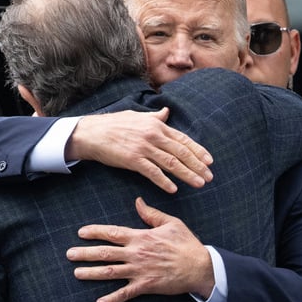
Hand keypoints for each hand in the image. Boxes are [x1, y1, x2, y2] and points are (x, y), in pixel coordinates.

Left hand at [66, 197, 213, 301]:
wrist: (200, 267)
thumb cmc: (186, 244)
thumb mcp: (171, 223)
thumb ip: (151, 214)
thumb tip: (138, 201)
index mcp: (141, 237)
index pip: (112, 233)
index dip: (95, 232)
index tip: (80, 233)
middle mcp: (136, 254)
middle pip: (105, 253)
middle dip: (85, 253)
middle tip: (69, 254)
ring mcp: (139, 271)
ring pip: (110, 273)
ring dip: (91, 273)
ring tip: (76, 273)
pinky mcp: (146, 286)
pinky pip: (125, 294)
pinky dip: (112, 299)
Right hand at [67, 108, 212, 192]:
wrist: (92, 132)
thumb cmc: (113, 124)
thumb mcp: (137, 116)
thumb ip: (155, 117)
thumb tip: (167, 112)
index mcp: (156, 125)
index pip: (183, 139)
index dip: (198, 151)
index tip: (209, 161)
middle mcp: (153, 135)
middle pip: (181, 152)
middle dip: (197, 165)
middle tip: (209, 176)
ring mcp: (143, 147)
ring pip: (171, 163)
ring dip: (187, 174)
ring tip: (199, 183)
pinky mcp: (133, 159)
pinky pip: (152, 172)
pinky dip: (164, 181)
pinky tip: (174, 189)